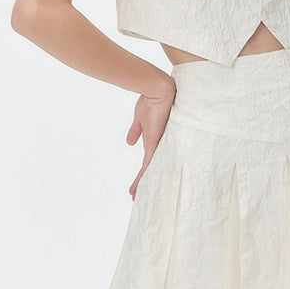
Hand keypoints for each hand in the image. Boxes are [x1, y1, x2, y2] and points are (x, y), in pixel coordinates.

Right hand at [126, 79, 175, 199]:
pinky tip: (139, 189)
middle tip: (139, 196)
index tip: (139, 183)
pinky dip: (143, 178)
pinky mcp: (155, 144)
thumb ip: (136, 131)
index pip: (149, 161)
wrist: (157, 91)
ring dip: (143, 185)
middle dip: (145, 183)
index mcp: (155, 140)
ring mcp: (158, 146)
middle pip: (152, 169)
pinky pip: (149, 166)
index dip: (144, 173)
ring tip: (136, 198)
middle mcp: (159, 146)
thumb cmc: (151, 101)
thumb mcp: (140, 119)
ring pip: (151, 171)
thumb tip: (129, 142)